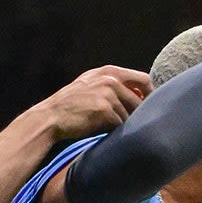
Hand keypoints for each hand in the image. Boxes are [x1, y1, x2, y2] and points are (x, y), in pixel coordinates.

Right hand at [27, 65, 150, 142]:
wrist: (51, 117)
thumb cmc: (73, 105)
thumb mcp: (92, 85)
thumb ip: (114, 85)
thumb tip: (142, 96)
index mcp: (109, 71)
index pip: (143, 79)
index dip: (150, 94)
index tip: (148, 107)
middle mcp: (110, 79)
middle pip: (140, 100)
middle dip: (138, 114)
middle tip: (131, 124)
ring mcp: (108, 94)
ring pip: (130, 115)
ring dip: (123, 124)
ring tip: (108, 127)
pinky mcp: (105, 109)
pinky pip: (120, 124)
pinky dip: (115, 130)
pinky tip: (102, 131)